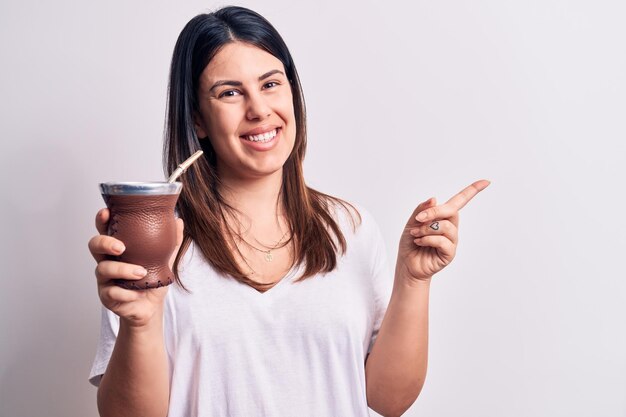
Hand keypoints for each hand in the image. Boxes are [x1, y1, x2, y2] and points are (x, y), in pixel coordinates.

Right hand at [88, 208, 183, 326]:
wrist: (151, 307)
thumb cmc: (152, 279)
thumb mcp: (164, 258)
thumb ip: (171, 240)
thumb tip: (178, 220)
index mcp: (119, 247)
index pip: (106, 229)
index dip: (102, 220)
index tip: (107, 213)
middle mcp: (108, 260)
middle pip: (94, 245)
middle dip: (104, 242)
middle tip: (121, 247)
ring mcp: (105, 278)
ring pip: (103, 269)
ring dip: (122, 270)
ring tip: (141, 272)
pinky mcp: (106, 296)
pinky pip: (111, 292)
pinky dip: (125, 293)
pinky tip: (136, 293)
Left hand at [397, 179, 489, 282]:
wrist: (407, 264)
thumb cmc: (410, 243)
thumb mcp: (412, 222)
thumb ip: (421, 209)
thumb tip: (434, 199)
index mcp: (443, 217)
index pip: (460, 201)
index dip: (472, 191)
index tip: (486, 181)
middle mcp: (450, 228)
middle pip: (452, 211)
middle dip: (434, 212)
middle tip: (419, 218)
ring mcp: (452, 241)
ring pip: (446, 226)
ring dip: (427, 228)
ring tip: (416, 234)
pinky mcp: (449, 253)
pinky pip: (443, 241)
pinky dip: (428, 239)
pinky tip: (419, 242)